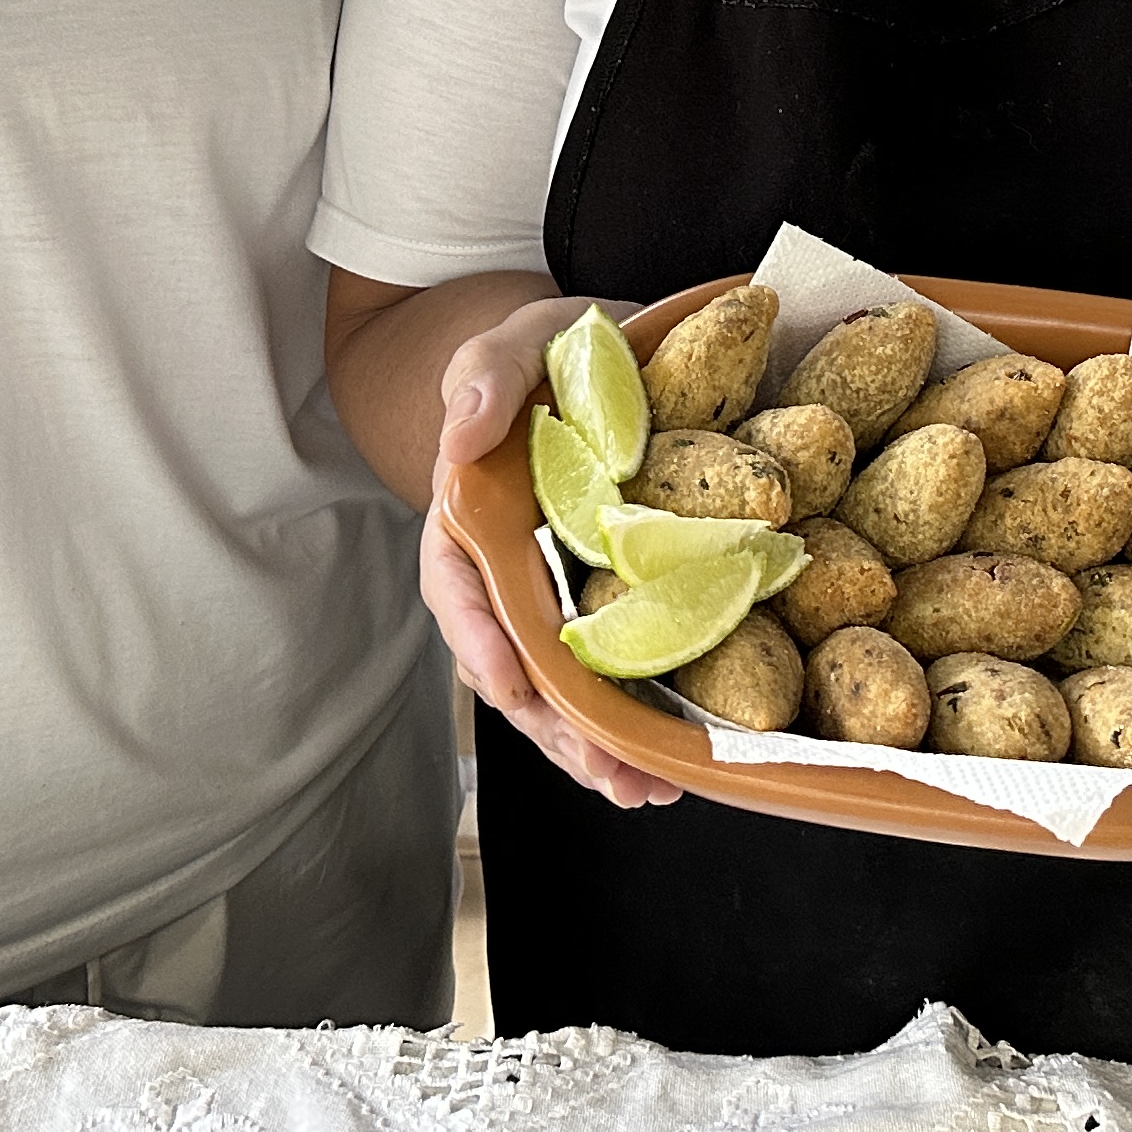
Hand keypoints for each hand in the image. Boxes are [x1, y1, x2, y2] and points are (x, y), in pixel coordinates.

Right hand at [423, 293, 684, 814]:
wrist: (616, 352)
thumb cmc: (551, 351)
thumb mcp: (515, 341)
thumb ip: (483, 376)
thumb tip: (457, 437)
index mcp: (470, 517)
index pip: (458, 588)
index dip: (480, 640)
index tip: (512, 684)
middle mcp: (509, 572)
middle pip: (515, 664)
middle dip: (553, 727)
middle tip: (604, 770)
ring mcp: (561, 598)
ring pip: (564, 690)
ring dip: (596, 748)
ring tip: (644, 790)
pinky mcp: (616, 606)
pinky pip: (618, 674)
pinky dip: (638, 723)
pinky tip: (673, 763)